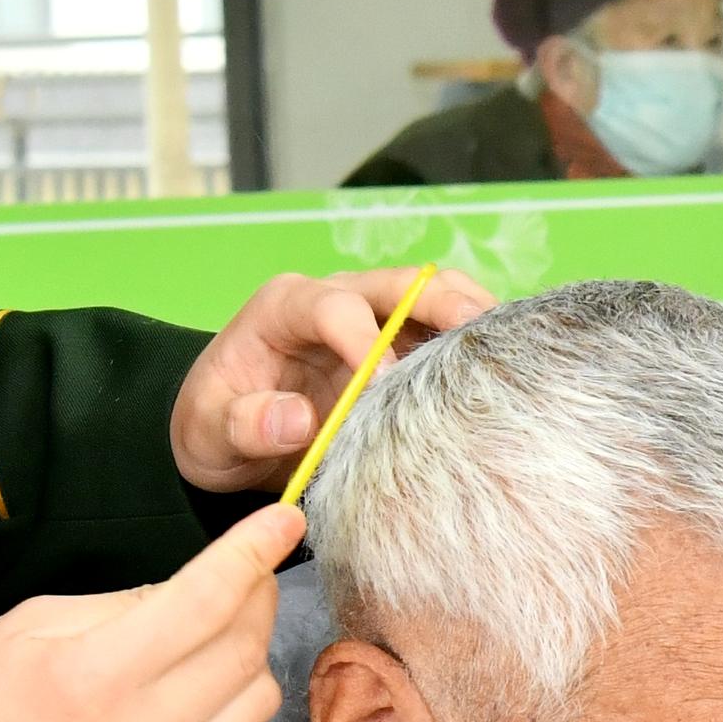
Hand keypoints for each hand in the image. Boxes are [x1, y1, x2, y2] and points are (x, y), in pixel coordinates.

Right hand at [0, 503, 301, 721]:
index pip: (205, 602)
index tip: (285, 518)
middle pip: (243, 650)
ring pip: (255, 703)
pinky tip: (197, 697)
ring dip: (247, 658)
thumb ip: (125, 603)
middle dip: (256, 598)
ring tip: (208, 643)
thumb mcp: (30, 624)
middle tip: (244, 576)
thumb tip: (203, 585)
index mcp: (91, 678)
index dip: (253, 551)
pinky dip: (232, 712)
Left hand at [170, 267, 490, 493]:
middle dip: (448, 305)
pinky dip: (475, 351)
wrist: (228, 437)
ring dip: (476, 323)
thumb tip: (295, 418)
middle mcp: (337, 298)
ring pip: (438, 301)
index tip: (384, 389)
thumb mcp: (207, 432)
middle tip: (485, 341)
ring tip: (515, 355)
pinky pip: (446, 338)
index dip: (365, 343)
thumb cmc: (215, 425)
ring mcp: (375, 320)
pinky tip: (504, 377)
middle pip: (403, 284)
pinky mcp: (401, 349)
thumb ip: (244, 424)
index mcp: (285, 307)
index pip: (336, 307)